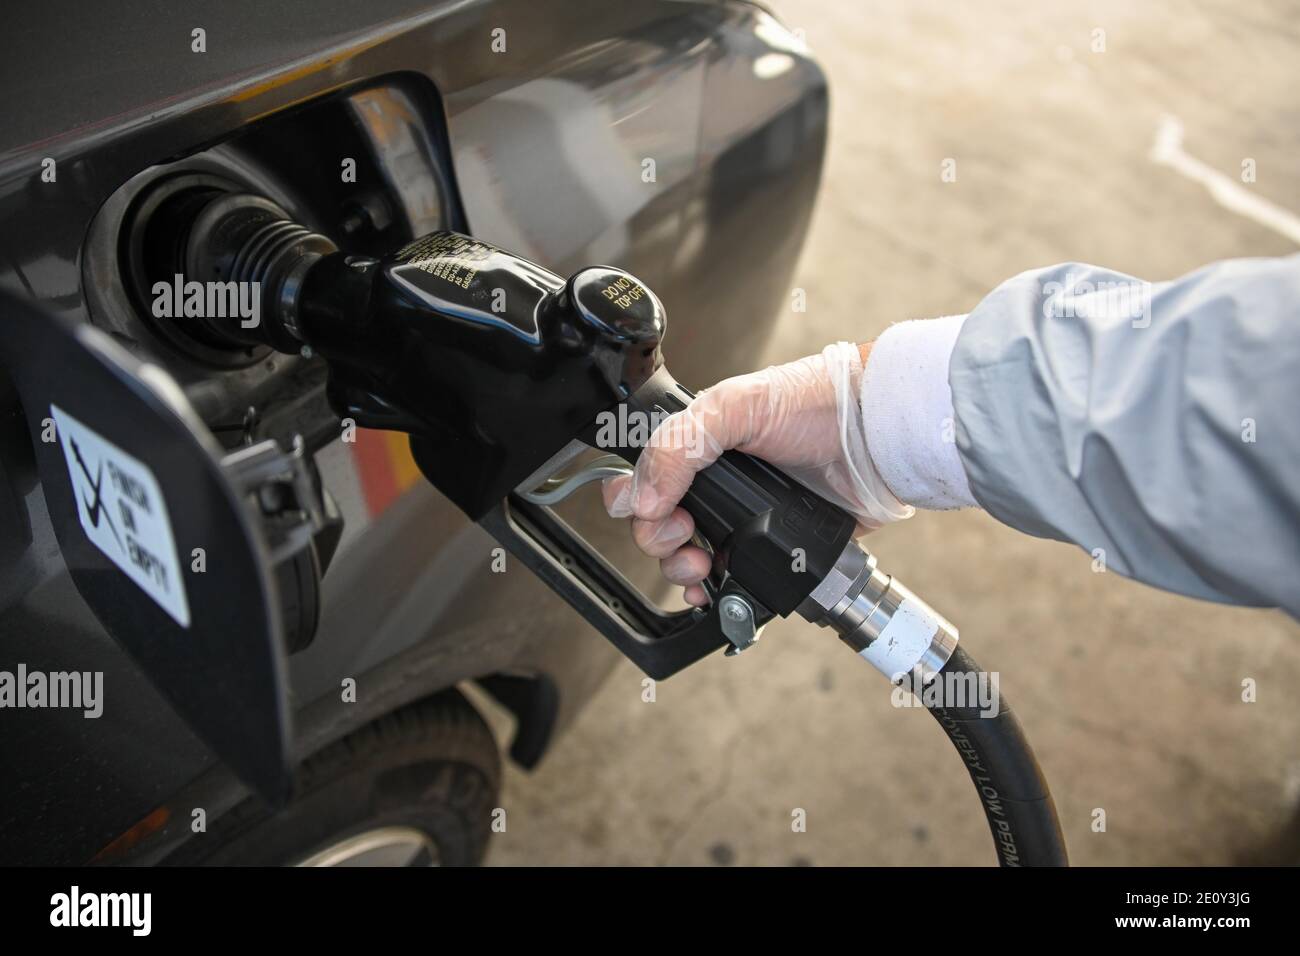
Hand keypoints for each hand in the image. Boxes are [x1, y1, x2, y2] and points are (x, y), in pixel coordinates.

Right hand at [602, 341, 911, 605]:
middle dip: (659, 540)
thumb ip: (679, 445)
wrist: (877, 437)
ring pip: (687, 558)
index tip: (653, 512)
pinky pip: (728, 580)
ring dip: (680, 570)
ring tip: (701, 566)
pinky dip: (712, 592)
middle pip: (658, 526)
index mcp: (698, 445)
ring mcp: (741, 520)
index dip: (634, 500)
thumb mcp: (736, 406)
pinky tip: (713, 589)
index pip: (643, 478)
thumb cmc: (817, 404)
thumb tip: (643, 500)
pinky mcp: (770, 550)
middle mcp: (715, 485)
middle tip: (684, 536)